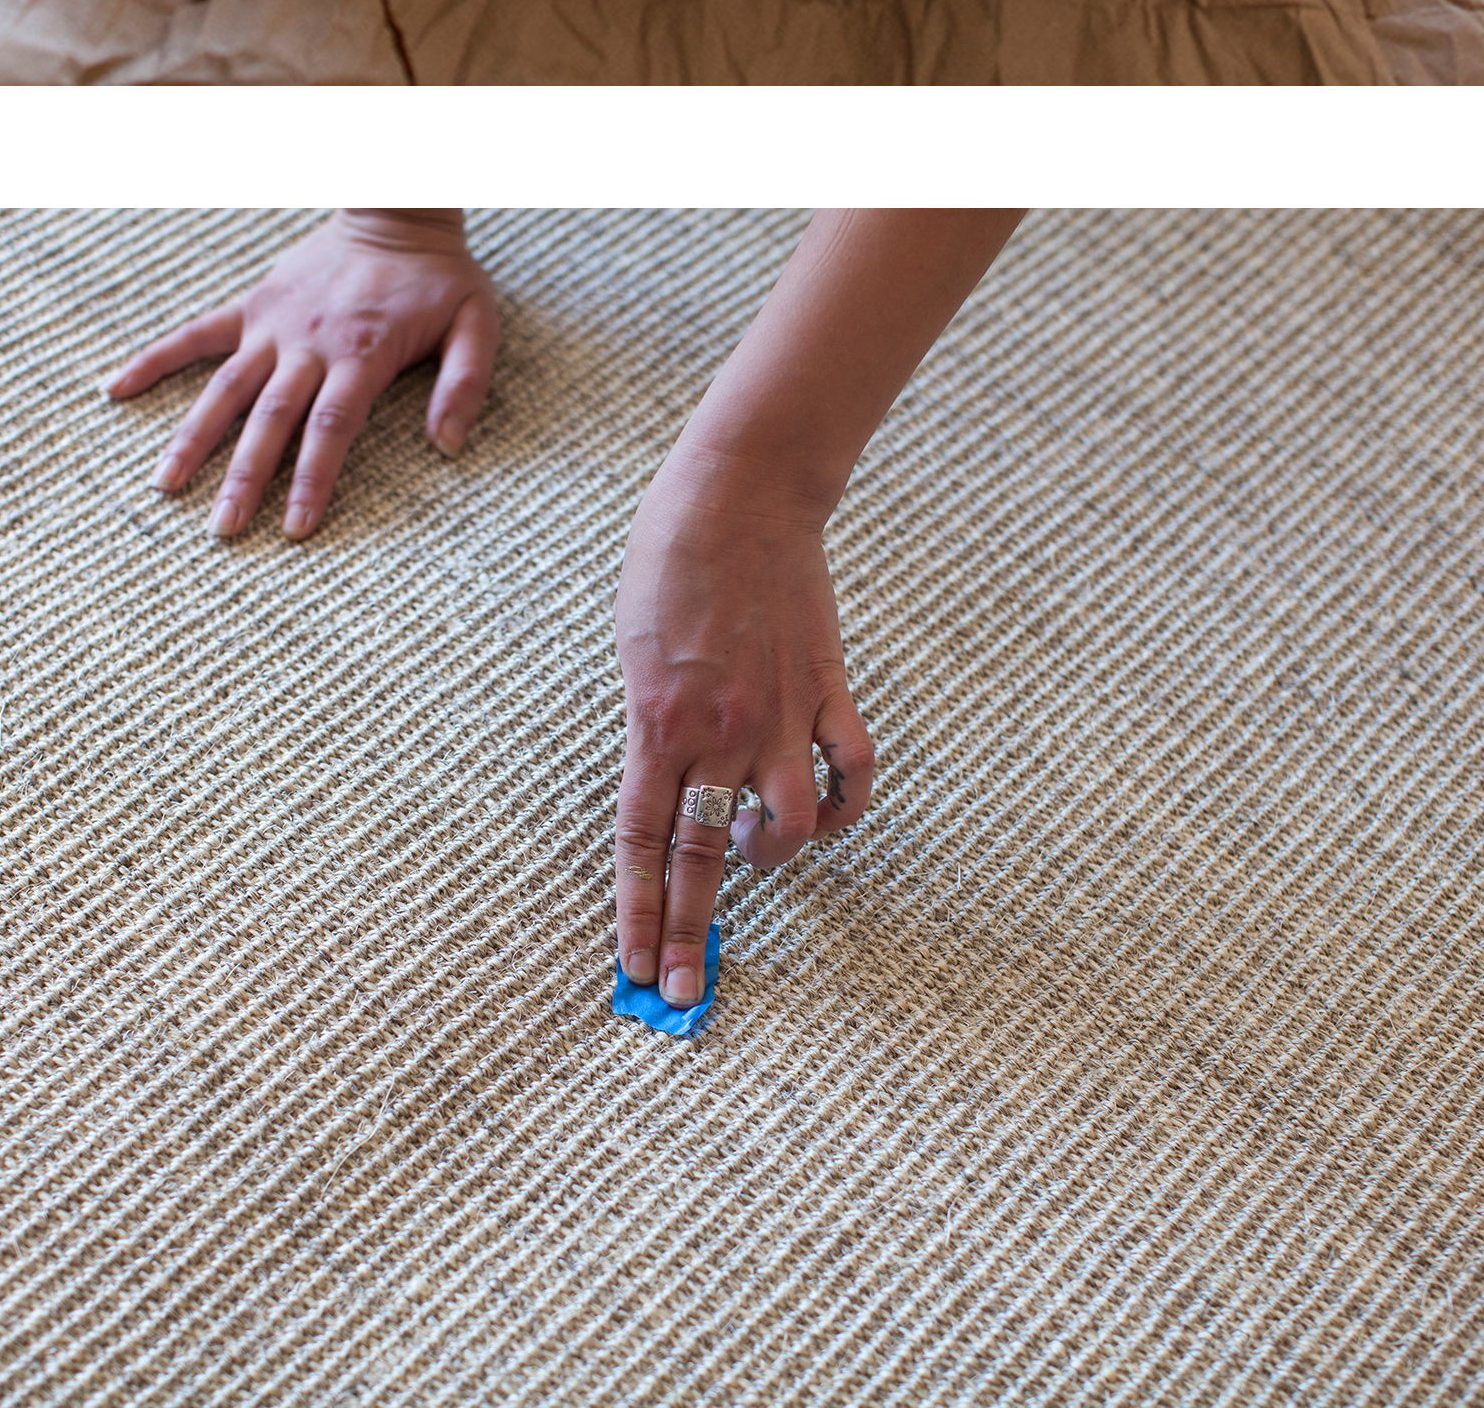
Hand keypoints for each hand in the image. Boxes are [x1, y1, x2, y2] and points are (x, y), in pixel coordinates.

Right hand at [105, 211, 500, 538]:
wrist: (397, 207)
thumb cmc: (440, 276)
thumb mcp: (477, 322)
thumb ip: (466, 382)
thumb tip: (448, 445)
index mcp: (361, 352)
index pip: (331, 428)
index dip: (313, 479)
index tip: (295, 529)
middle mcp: (309, 343)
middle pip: (271, 419)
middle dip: (245, 478)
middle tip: (221, 533)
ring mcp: (273, 324)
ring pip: (226, 388)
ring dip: (194, 437)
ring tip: (164, 487)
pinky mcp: (253, 305)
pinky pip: (196, 333)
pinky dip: (155, 358)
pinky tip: (116, 387)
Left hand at [613, 437, 872, 1003]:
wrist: (740, 491)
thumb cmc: (670, 553)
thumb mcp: (633, 644)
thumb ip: (650, 720)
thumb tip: (663, 775)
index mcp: (656, 721)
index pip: (641, 843)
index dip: (638, 913)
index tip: (633, 969)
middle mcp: (718, 732)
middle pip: (703, 859)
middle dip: (687, 933)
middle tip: (678, 994)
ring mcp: (778, 715)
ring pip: (788, 829)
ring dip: (772, 859)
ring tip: (762, 858)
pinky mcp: (826, 688)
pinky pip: (851, 769)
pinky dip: (846, 802)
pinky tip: (830, 813)